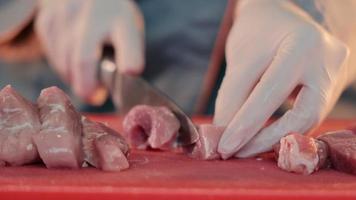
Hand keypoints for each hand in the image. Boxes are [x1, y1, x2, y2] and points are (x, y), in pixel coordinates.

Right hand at [35, 0, 144, 102]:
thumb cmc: (113, 21)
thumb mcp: (129, 31)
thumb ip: (126, 56)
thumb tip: (115, 91)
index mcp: (122, 20)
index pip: (128, 41)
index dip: (130, 58)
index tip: (131, 72)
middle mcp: (93, 14)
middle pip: (84, 59)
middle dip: (86, 86)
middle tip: (94, 98)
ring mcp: (66, 15)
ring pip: (64, 63)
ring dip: (75, 79)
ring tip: (87, 80)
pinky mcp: (47, 20)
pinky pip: (52, 57)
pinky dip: (63, 68)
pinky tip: (73, 64)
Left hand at [214, 0, 352, 158]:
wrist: (284, 19)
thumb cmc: (259, 32)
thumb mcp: (241, 57)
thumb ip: (232, 97)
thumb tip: (223, 136)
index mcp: (302, 43)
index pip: (271, 92)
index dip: (245, 124)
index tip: (224, 146)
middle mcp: (327, 61)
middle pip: (301, 115)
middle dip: (265, 140)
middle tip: (236, 153)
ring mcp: (335, 77)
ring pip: (306, 121)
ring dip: (273, 139)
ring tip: (245, 147)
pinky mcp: (331, 90)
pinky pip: (306, 116)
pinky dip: (282, 130)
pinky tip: (262, 138)